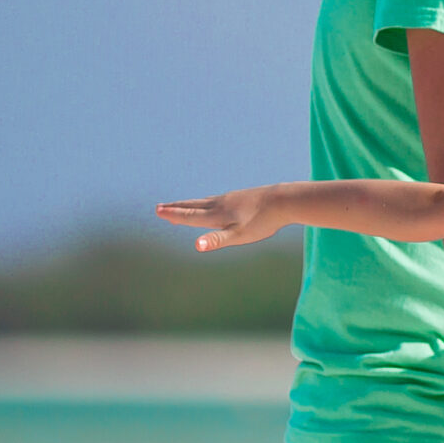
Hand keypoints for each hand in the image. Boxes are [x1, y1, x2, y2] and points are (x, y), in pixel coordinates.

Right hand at [155, 188, 284, 251]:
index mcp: (217, 215)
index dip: (174, 215)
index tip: (158, 211)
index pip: (190, 216)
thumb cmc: (262, 221)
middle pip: (193, 206)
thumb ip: (217, 240)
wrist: (285, 200)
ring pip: (205, 202)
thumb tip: (197, 246)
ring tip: (181, 205)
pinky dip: (207, 202)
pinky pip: (219, 200)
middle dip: (176, 208)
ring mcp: (232, 198)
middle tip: (160, 207)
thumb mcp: (239, 235)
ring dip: (190, 204)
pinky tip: (213, 203)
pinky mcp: (243, 197)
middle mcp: (221, 204)